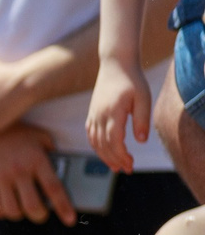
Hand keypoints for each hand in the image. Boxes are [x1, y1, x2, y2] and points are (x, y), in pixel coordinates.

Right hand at [0, 121, 72, 223]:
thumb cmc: (16, 133)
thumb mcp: (40, 137)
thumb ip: (52, 155)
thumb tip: (63, 174)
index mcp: (36, 160)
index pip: (54, 189)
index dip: (64, 207)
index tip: (69, 220)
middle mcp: (18, 170)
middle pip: (33, 206)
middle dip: (40, 216)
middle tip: (41, 213)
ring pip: (13, 211)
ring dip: (20, 214)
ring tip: (21, 207)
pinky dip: (2, 213)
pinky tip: (5, 205)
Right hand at [88, 55, 153, 175]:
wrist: (115, 64)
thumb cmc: (132, 80)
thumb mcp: (143, 98)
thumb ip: (142, 119)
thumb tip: (140, 141)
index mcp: (113, 112)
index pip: (114, 140)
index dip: (121, 155)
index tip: (131, 164)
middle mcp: (100, 115)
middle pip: (103, 144)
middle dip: (114, 159)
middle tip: (126, 170)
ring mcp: (94, 114)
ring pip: (95, 141)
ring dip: (104, 156)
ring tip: (115, 166)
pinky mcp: (92, 113)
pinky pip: (90, 134)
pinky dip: (96, 146)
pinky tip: (104, 151)